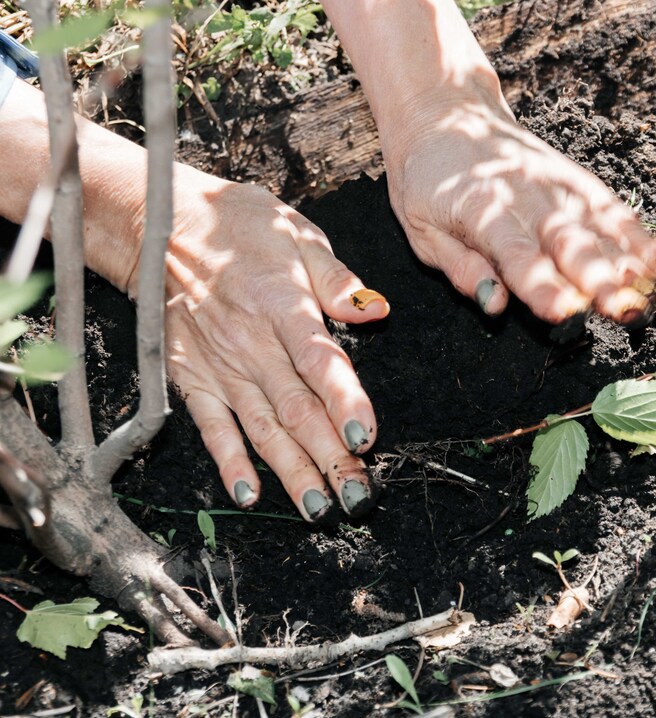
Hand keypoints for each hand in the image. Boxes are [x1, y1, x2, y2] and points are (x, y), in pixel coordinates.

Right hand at [151, 175, 388, 521]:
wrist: (159, 224)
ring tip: (319, 509)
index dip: (345, 401)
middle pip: (297, 408)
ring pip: (262, 427)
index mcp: (282, 305)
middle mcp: (251, 342)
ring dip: (291, 471)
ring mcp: (219, 365)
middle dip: (330, 457)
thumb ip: (336, 279)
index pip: (321, 361)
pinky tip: (249, 494)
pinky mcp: (191, 376)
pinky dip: (229, 461)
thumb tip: (376, 310)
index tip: (367, 438)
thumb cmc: (238, 225)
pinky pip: (212, 426)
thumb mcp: (295, 233)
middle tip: (358, 498)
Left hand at [380, 84, 655, 325]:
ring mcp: (553, 183)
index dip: (540, 285)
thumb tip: (495, 305)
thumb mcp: (422, 230)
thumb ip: (461, 268)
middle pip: (566, 241)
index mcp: (479, 210)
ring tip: (652, 289)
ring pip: (596, 223)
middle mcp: (524, 194)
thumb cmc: (427, 181)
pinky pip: (610, 206)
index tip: (564, 313)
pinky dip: (637, 233)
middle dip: (597, 278)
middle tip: (622, 310)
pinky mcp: (573, 177)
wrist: (444, 113)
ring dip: (627, 258)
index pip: (514, 254)